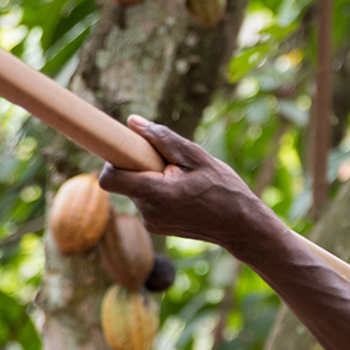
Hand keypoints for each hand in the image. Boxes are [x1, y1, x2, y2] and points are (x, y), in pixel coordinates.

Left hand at [98, 115, 280, 254]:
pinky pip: (147, 201)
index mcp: (157, 194)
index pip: (109, 179)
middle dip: (141, 166)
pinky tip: (184, 193)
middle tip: (172, 164)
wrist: (240, 226)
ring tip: (184, 181)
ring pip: (137, 189)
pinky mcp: (156, 227)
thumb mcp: (198, 157)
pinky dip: (158, 192)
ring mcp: (151, 223)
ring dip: (152, 179)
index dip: (112, 161)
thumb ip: (163, 139)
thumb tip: (133, 122)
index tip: (129, 150)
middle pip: (126, 180)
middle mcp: (148, 212)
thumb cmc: (224, 189)